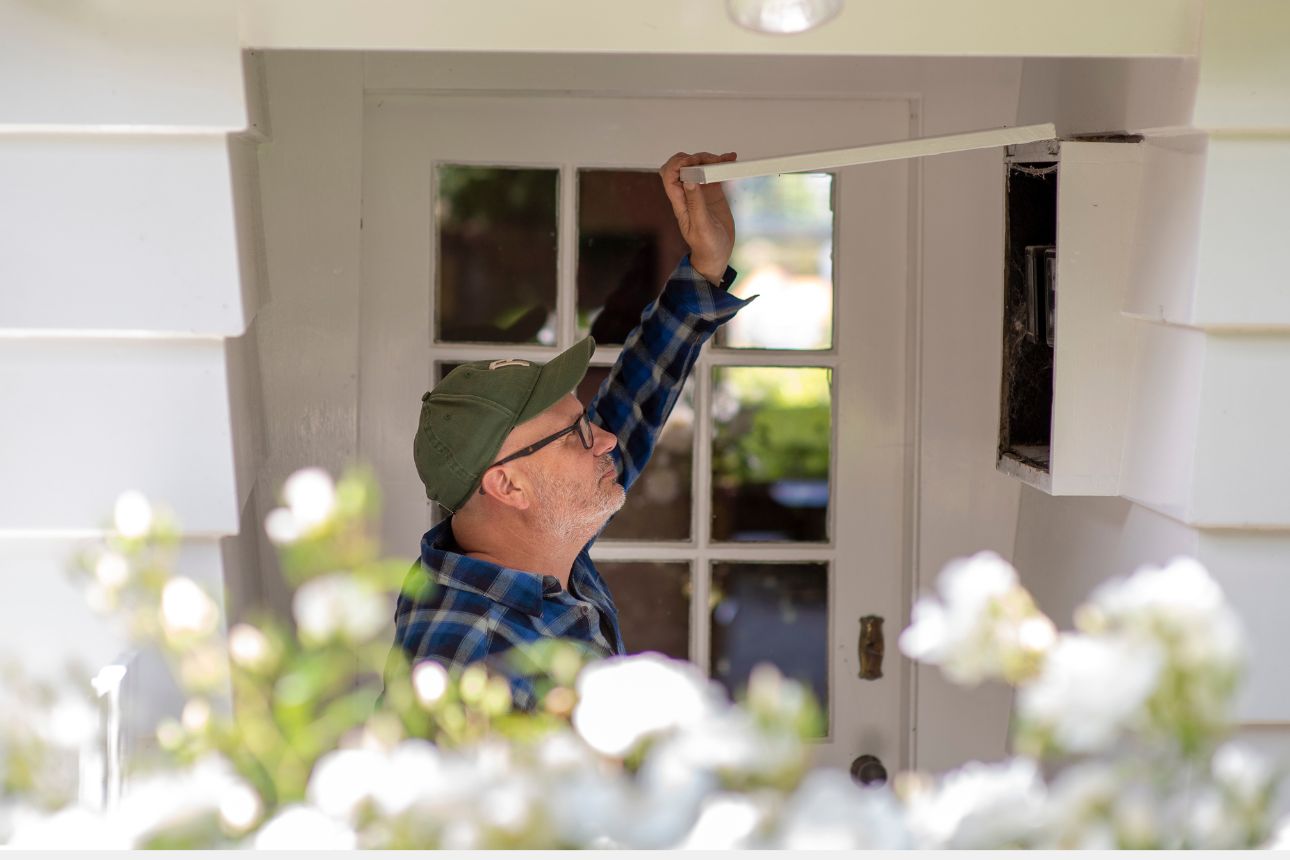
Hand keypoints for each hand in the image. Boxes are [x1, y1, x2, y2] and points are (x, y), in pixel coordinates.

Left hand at [659, 151, 736, 284]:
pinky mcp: (713, 193)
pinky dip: (720, 165)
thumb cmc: (706, 247)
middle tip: (712, 162)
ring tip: (725, 160)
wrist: (717, 256)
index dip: (679, 165)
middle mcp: (687, 195)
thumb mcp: (701, 227)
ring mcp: (700, 192)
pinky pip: (713, 173)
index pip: (669, 176)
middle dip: (694, 158)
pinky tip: (730, 160)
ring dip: (709, 159)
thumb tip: (689, 180)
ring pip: (697, 167)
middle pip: (681, 167)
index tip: (695, 164)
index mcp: (680, 203)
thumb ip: (696, 203)